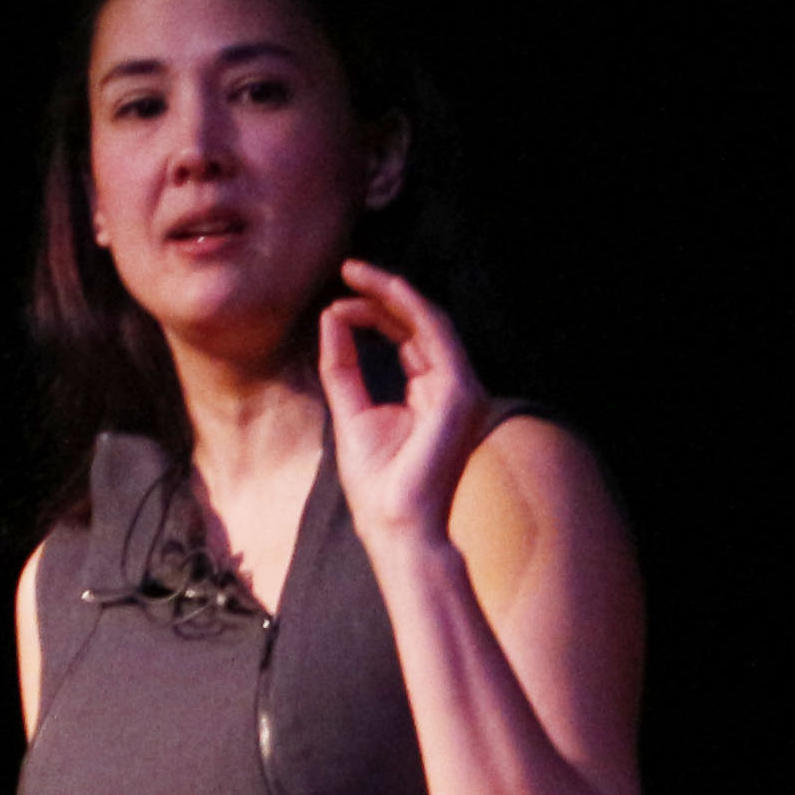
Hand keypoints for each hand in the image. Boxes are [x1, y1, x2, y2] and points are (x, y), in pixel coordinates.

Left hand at [319, 256, 499, 552]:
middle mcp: (451, 385)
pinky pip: (436, 333)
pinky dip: (406, 307)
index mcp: (429, 393)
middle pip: (420, 323)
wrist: (397, 525)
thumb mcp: (351, 411)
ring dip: (393, 291)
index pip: (408, 338)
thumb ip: (343, 366)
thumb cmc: (377, 483)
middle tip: (348, 268)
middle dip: (384, 292)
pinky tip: (377, 291)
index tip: (337, 302)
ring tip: (355, 271)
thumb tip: (332, 316)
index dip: (375, 313)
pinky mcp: (460, 392)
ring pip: (430, 319)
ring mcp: (461, 387)